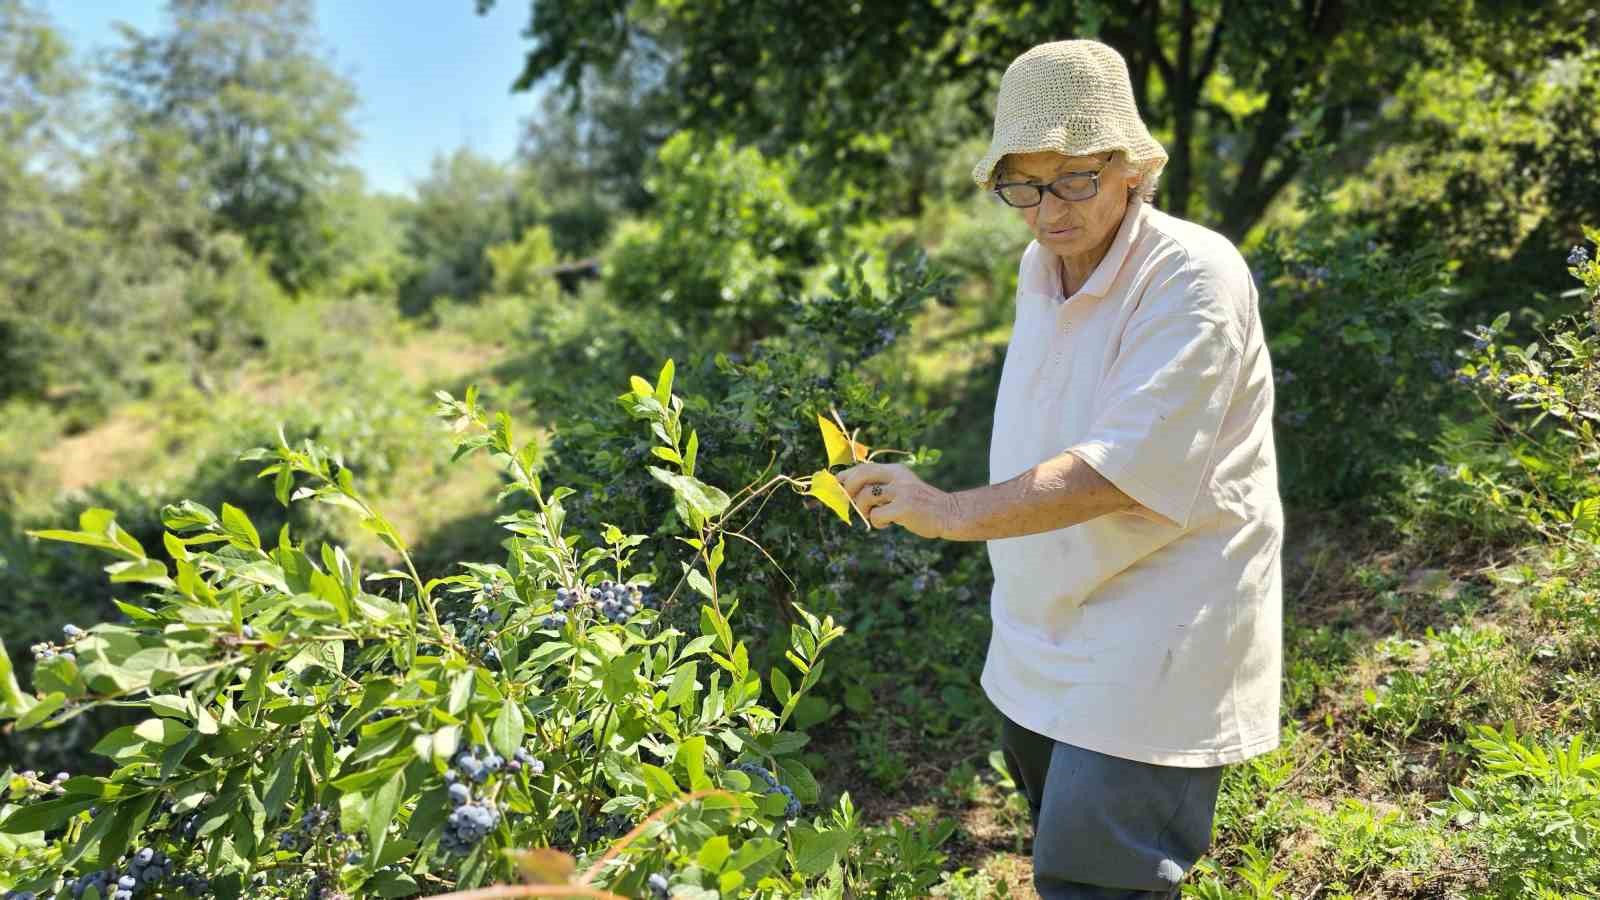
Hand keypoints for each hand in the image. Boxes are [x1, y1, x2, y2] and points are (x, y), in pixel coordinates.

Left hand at [836, 462, 958, 538]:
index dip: (847, 476)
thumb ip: (882, 487)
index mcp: (896, 470)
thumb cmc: (921, 505)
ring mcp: (901, 491)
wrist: (949, 513)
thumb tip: (849, 491)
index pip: (864, 467)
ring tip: (876, 516)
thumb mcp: (903, 488)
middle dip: (849, 490)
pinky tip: (888, 524)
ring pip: (865, 498)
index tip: (838, 484)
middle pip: (860, 476)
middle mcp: (898, 477)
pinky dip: (877, 523)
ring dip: (864, 511)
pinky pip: (876, 516)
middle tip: (851, 503)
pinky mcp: (904, 508)